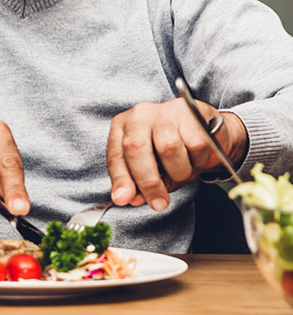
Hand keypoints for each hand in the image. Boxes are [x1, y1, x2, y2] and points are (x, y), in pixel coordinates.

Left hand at [106, 98, 247, 210]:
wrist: (198, 123)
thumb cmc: (165, 145)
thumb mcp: (144, 163)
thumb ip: (136, 181)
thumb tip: (133, 199)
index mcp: (122, 127)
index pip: (116, 156)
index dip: (120, 180)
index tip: (124, 199)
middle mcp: (140, 115)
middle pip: (137, 148)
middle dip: (148, 182)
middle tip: (159, 202)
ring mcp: (165, 112)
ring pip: (169, 148)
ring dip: (178, 172)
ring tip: (181, 173)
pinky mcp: (192, 113)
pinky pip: (196, 146)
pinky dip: (197, 162)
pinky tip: (194, 159)